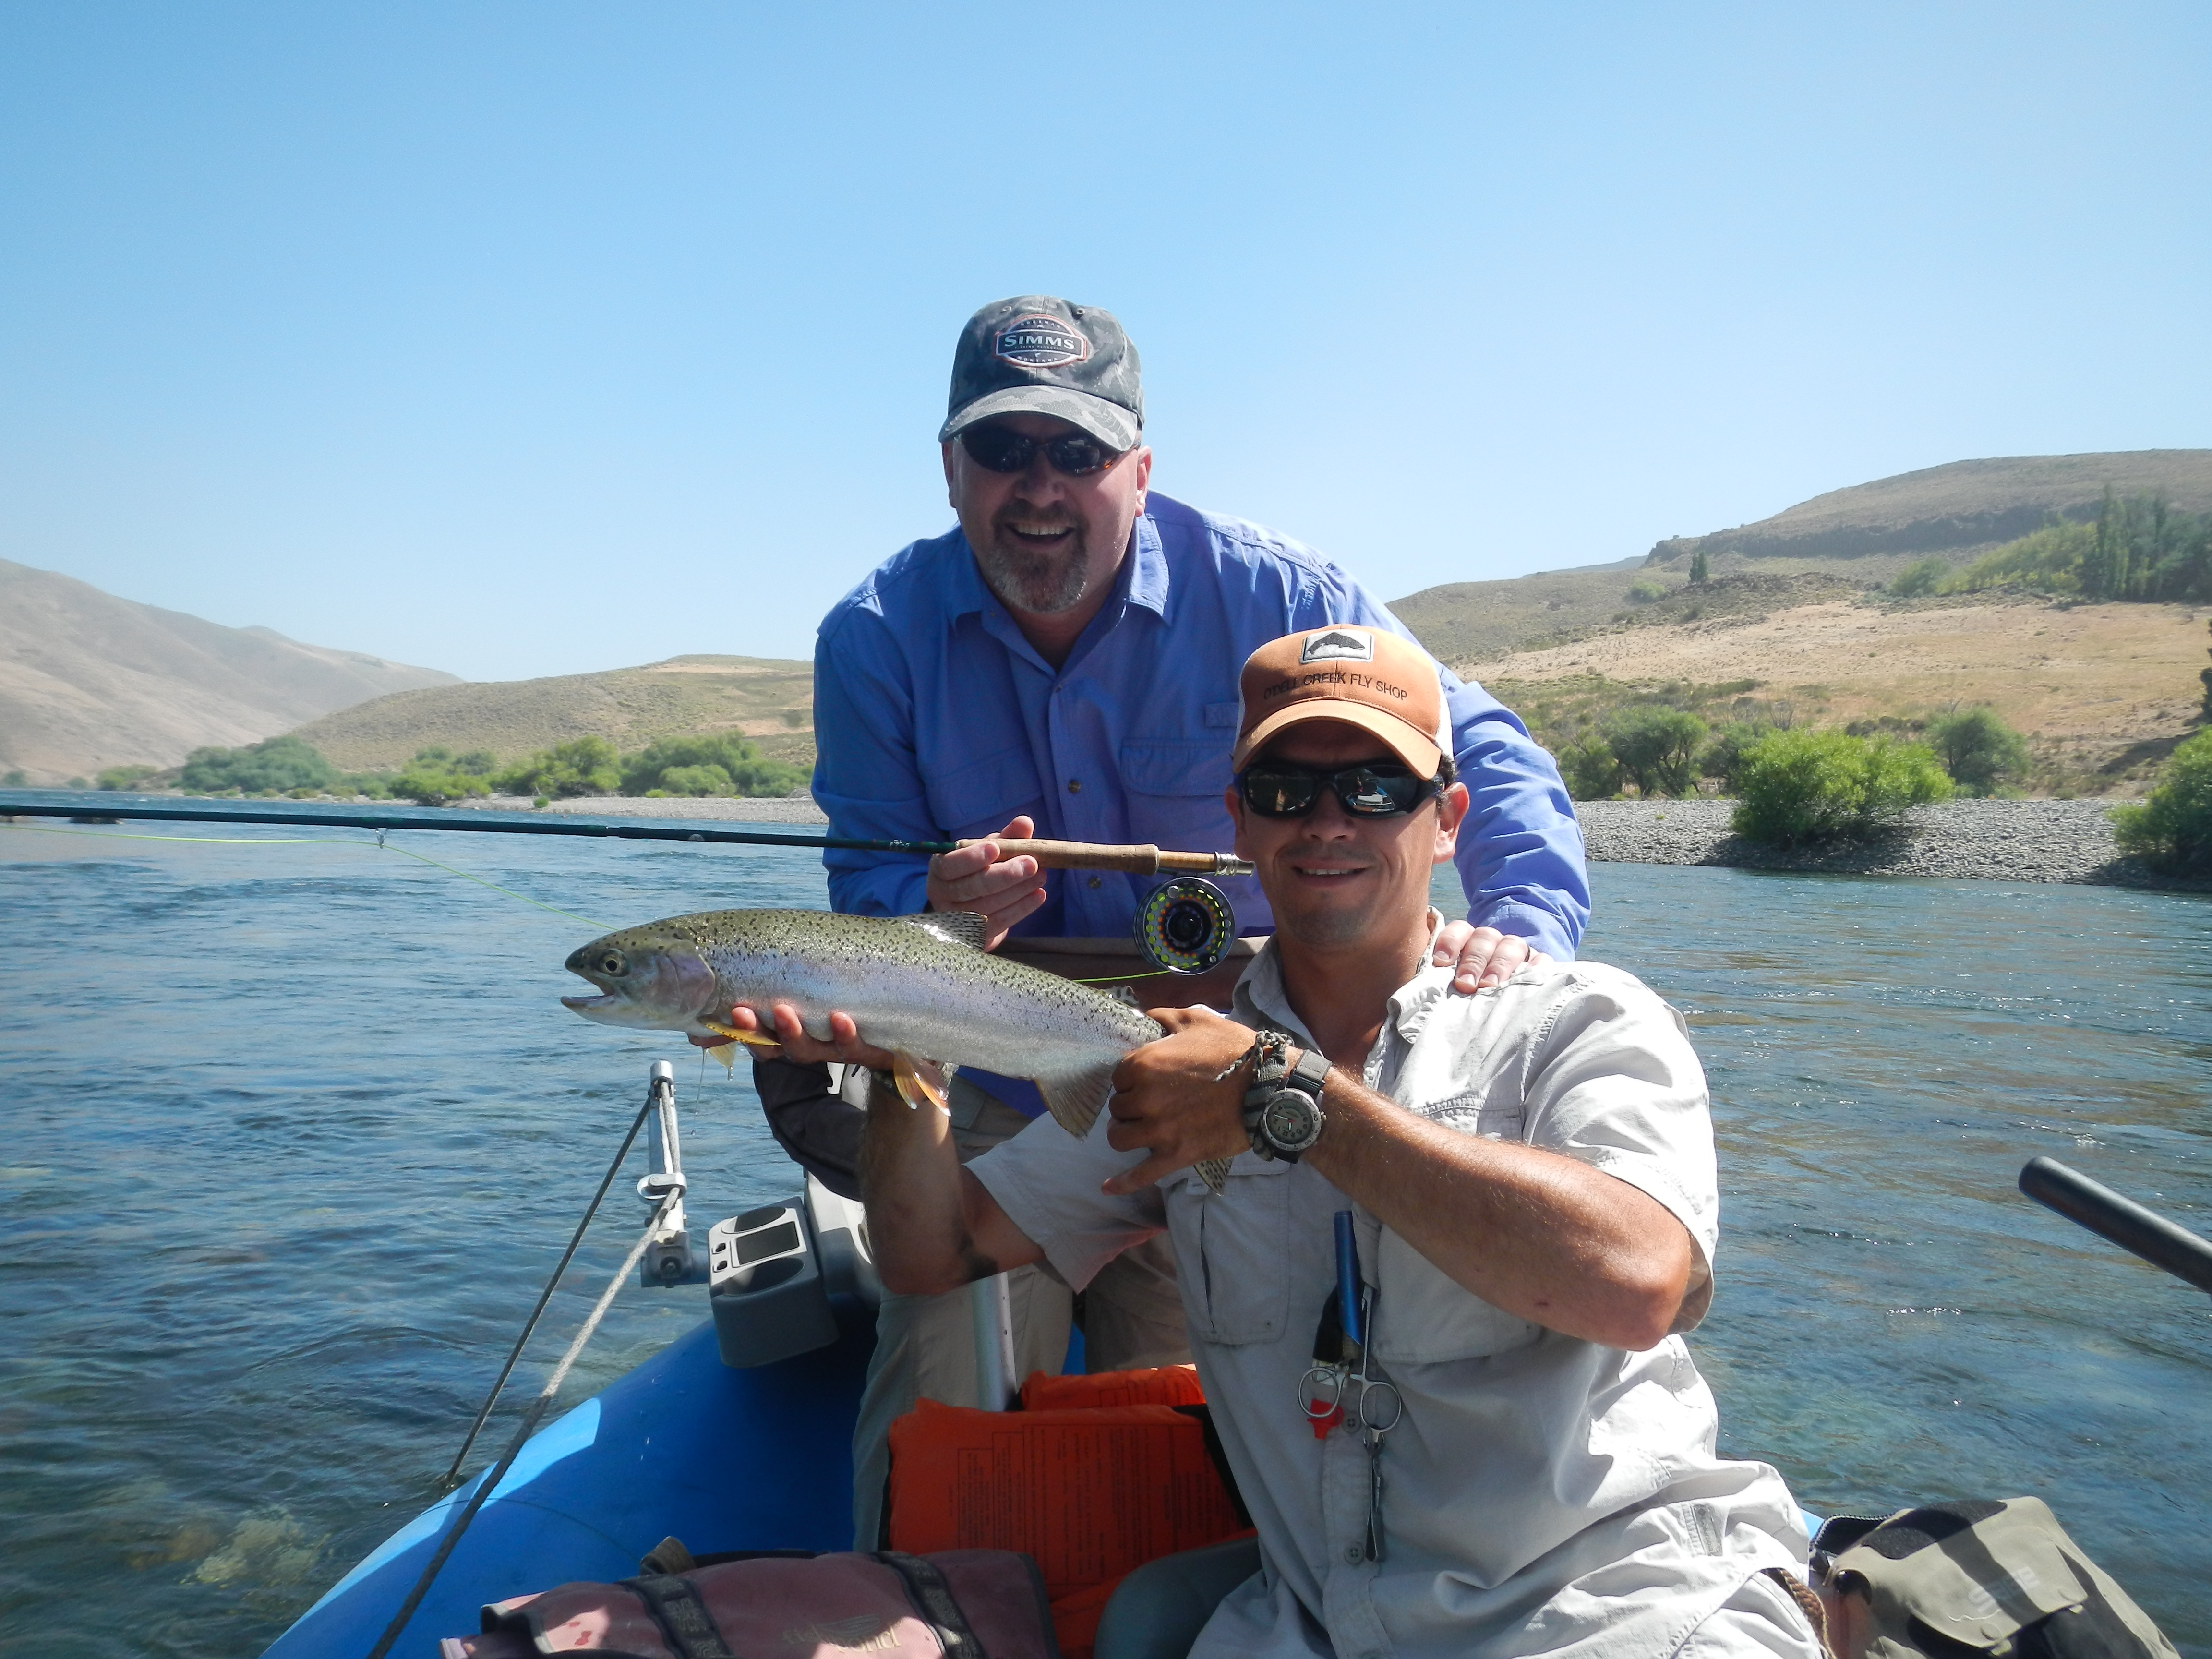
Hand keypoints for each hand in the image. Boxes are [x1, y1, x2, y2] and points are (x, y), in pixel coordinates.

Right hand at [684, 1001, 896, 1070]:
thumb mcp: (814, 1005)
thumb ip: (774, 1005)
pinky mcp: (875, 1050)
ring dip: (794, 1032)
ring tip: (783, 1012)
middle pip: (777, 1045)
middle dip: (757, 1030)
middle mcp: (814, 1048)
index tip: (715, 1017)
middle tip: (740, 1012)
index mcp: (796, 1038)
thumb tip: (706, 1018)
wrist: (912, 1044)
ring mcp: (842, 1050)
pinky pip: (857, 1046)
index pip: (758, 1038)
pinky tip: (839, 1018)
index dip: (735, 1033)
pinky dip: (846, 1034)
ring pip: (812, 1048)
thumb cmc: (853, 1016)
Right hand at [926, 814, 1045, 948]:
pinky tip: (1039, 895)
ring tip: (1041, 875)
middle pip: (972, 887)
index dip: (971, 858)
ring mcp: (956, 919)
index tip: (994, 848)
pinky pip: (999, 922)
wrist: (969, 908)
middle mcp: (942, 895)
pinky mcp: (974, 936)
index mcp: (940, 869)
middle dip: (1005, 874)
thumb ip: (1005, 837)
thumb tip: (1024, 823)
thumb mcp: (988, 851)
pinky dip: (1021, 908)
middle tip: (1032, 863)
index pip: (950, 865)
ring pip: (988, 905)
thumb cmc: (979, 870)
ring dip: (1018, 890)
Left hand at [1101, 1006, 1255, 1193]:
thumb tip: (1143, 1017)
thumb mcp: (1197, 1021)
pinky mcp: (1177, 1154)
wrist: (1270, 1088)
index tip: (1147, 1080)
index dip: (1131, 1078)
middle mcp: (1145, 1099)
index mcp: (1144, 1064)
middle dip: (1130, 1105)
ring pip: (1120, 1138)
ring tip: (1138, 1129)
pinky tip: (1107, 1188)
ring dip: (1126, 1133)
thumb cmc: (1236, 1051)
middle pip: (1118, 1108)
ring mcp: (1160, 1130)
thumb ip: (1163, 1017)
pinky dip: (1121, 1183)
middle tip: (1151, 1102)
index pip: (1117, 1077)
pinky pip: (1141, 1175)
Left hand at [1432, 921, 1549, 993]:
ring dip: (1499, 965)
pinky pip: (1541, 960)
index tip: (1440, 964)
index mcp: (1468, 940)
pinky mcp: (1539, 964)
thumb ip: (1438, 983)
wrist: (1505, 996)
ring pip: (1510, 946)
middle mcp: (1492, 941)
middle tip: (1465, 985)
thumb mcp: (1451, 984)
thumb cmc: (1468, 992)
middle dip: (1473, 961)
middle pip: (1484, 938)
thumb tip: (1421, 995)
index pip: (1459, 930)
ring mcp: (1516, 951)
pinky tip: (1527, 979)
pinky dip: (1535, 968)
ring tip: (1491, 987)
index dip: (1449, 942)